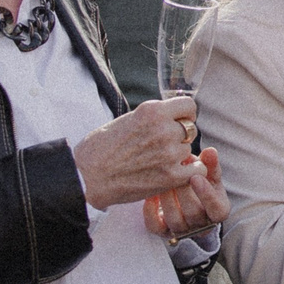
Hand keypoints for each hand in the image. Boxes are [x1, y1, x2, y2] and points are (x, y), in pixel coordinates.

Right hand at [75, 98, 201, 209]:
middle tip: (163, 147)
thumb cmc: (100, 149)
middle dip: (180, 137)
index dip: (185, 116)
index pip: (189, 106)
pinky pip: (197, 169)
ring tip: (157, 162)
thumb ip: (152, 117)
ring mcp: (169, 152)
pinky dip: (189, 172)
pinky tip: (175, 173)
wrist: (87, 178)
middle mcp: (164, 128)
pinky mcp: (171, 176)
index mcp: (152, 111)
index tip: (178, 123)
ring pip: (189, 150)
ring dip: (179, 156)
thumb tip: (173, 116)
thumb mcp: (127, 119)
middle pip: (191, 129)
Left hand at [144, 144, 227, 239]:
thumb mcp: (208, 174)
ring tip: (162, 179)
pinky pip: (156, 227)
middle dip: (184, 192)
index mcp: (217, 211)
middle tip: (175, 172)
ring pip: (175, 221)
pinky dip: (151, 212)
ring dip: (168, 199)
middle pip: (194, 214)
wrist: (183, 196)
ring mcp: (181, 230)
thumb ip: (210, 164)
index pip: (217, 210)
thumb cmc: (199, 183)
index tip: (195, 176)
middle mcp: (201, 225)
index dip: (207, 195)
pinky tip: (150, 196)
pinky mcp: (163, 231)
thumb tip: (210, 151)